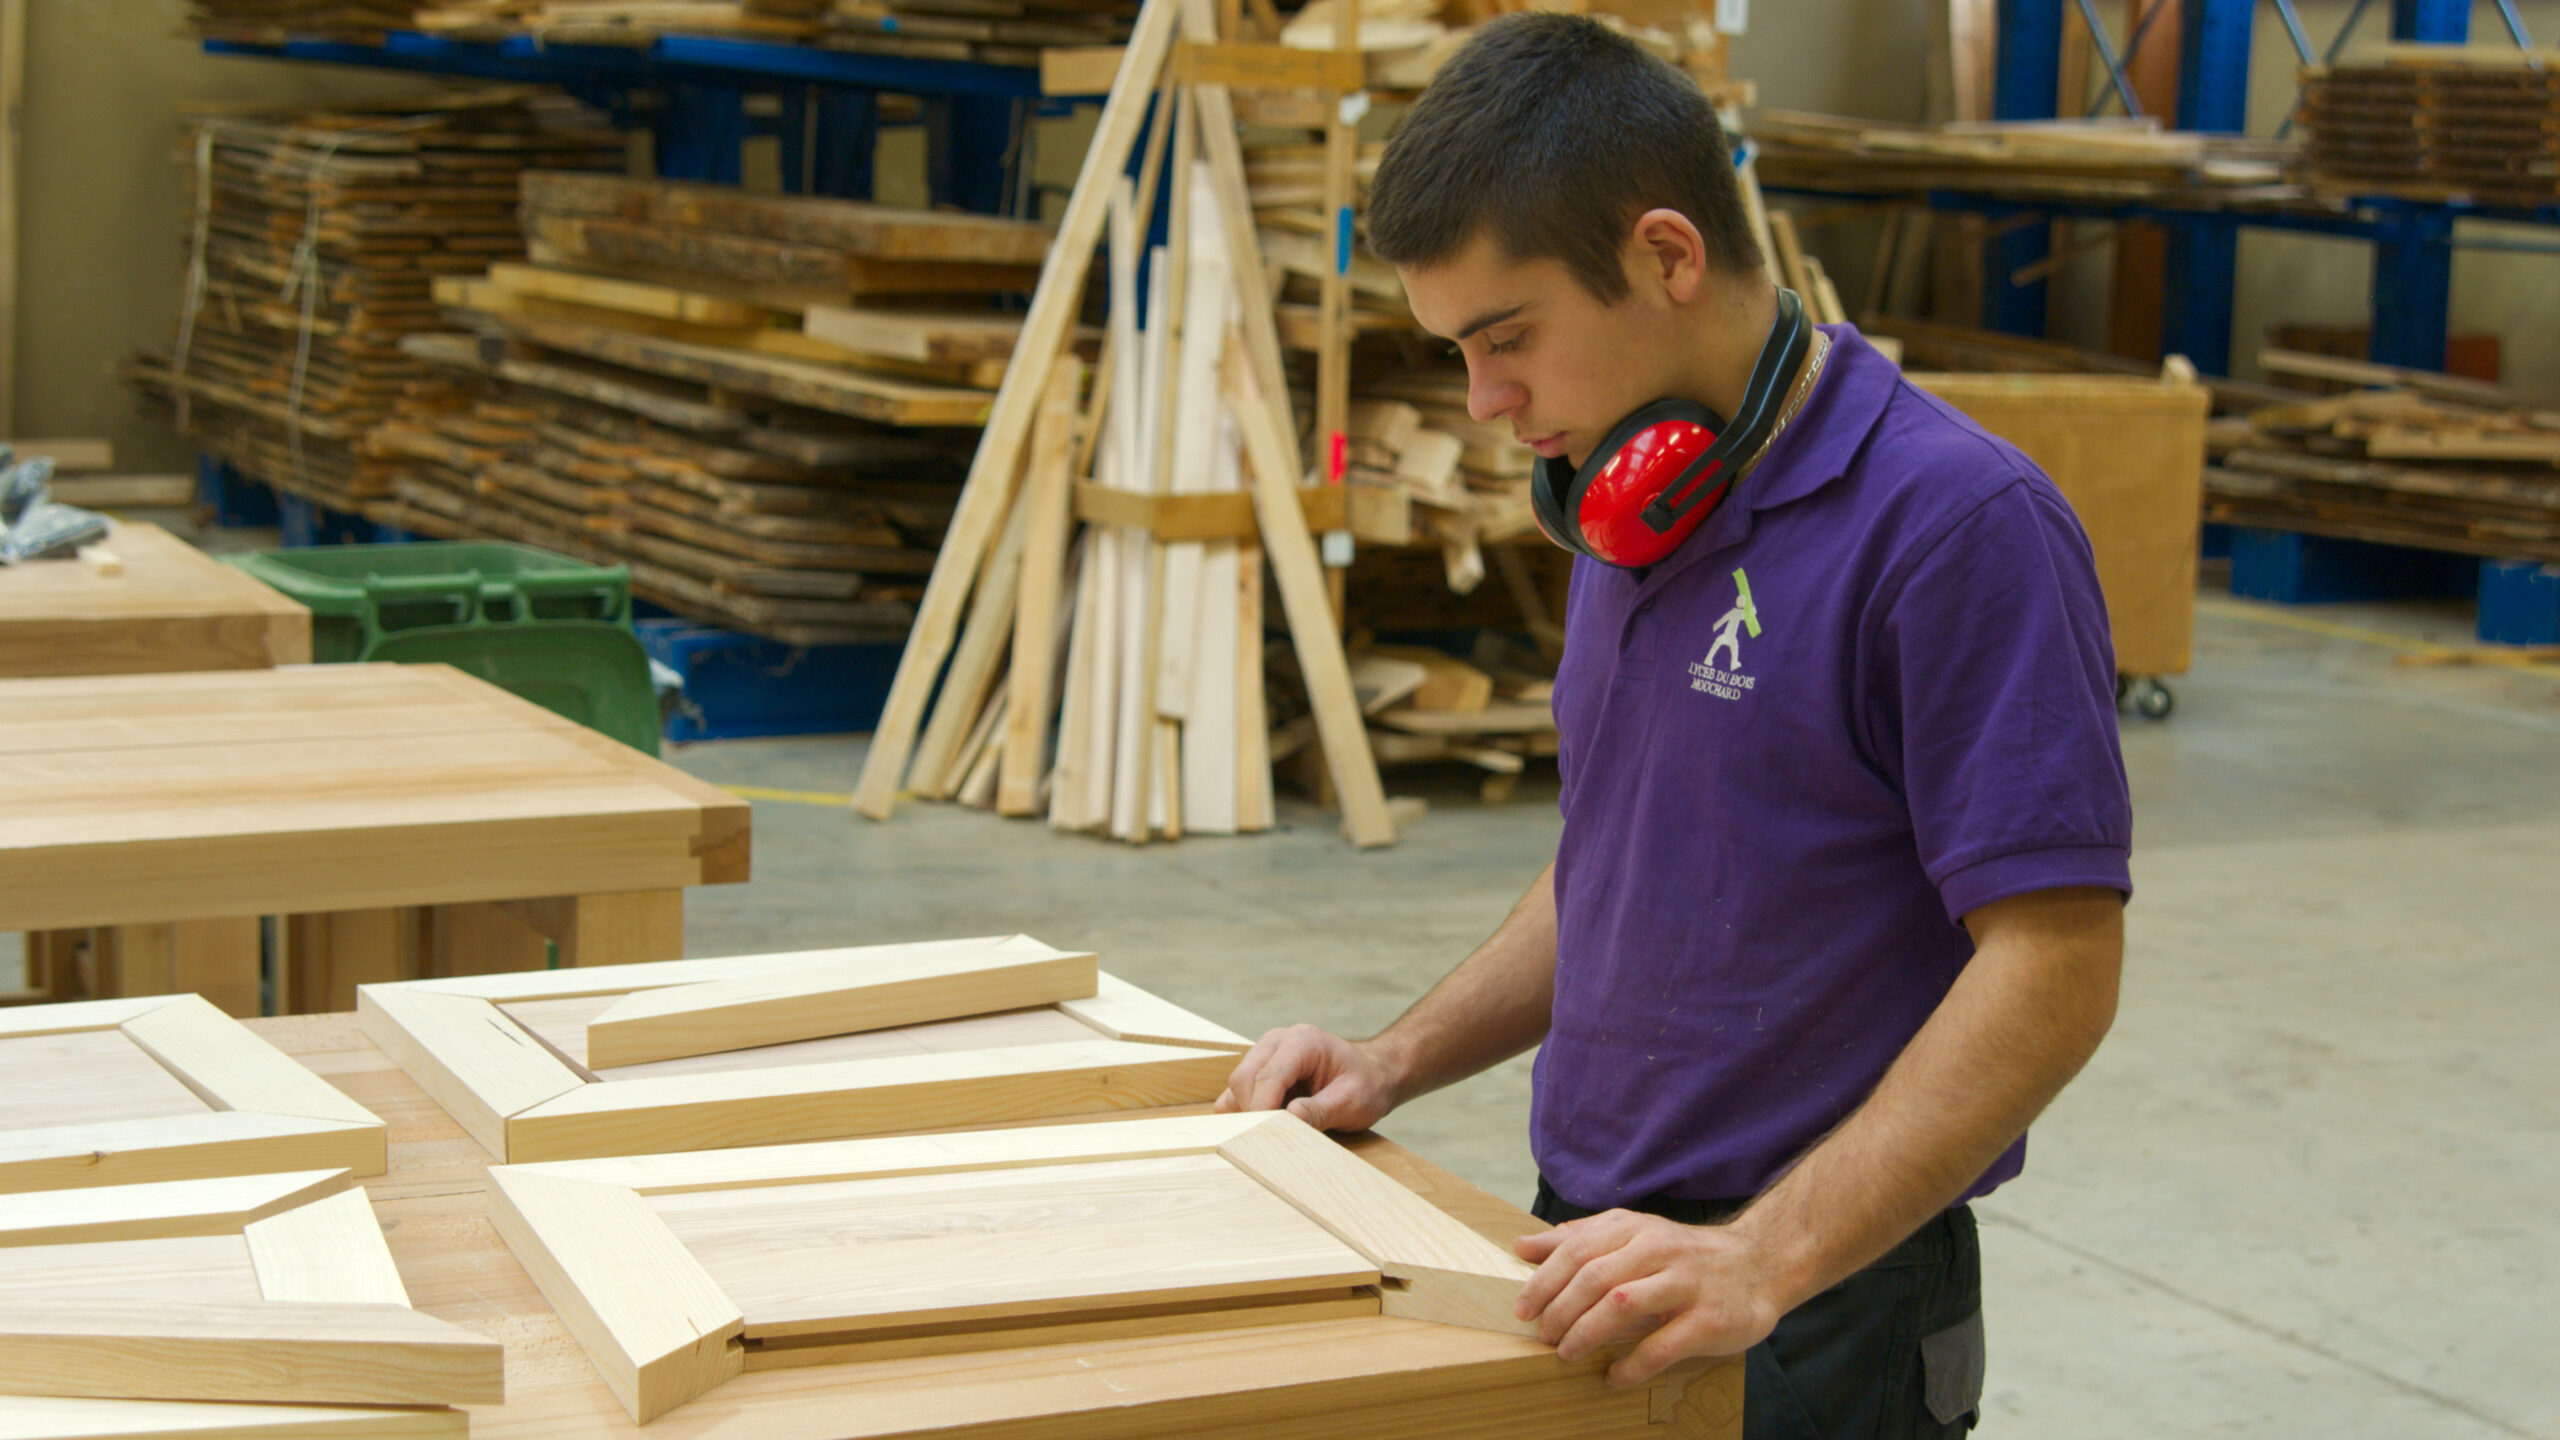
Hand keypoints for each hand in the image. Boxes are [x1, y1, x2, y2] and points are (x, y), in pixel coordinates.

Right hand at [1212, 1024, 1401, 1131]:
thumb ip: (1320, 1111)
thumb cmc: (1366, 1084)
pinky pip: (1239, 1093)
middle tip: (1271, 1143)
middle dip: (1253, 1113)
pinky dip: (1248, 1112)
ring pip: (1237, 1087)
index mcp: (1302, 1042)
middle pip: (1244, 1079)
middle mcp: (1277, 1042)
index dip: (1262, 1110)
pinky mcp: (1260, 1071)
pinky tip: (1270, 1126)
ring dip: (1249, 1113)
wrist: (1373, 1075)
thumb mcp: (1352, 1102)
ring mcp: (1265, 1054)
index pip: (1268, 1076)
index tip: (1264, 1140)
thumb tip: (1290, 1118)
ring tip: (1275, 1133)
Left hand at [1512, 1210, 1789, 1387]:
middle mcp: (1659, 1250)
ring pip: (1623, 1304)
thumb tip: (1522, 1246)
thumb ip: (1580, 1239)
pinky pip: (1661, 1346)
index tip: (1522, 1309)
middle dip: (1560, 1310)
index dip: (1544, 1281)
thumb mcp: (1633, 1234)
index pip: (1577, 1250)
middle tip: (1543, 1336)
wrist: (1760, 1263)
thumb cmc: (1684, 1255)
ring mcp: (1686, 1284)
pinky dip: (1631, 1365)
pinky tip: (1614, 1376)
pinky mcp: (1709, 1320)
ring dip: (1587, 1333)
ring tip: (1567, 1354)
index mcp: (1635, 1229)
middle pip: (1595, 1277)